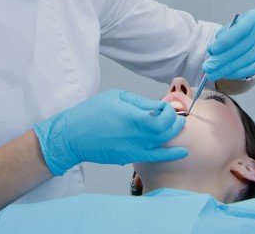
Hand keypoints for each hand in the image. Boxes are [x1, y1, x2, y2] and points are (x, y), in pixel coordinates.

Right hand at [33, 89, 187, 175]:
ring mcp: (133, 149)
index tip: (166, 107)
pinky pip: (154, 157)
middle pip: (166, 131)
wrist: (73, 135)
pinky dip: (170, 154)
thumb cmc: (92, 112)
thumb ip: (141, 103)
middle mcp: (136, 136)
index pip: (164, 117)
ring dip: (173, 135)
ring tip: (179, 127)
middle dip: (175, 122)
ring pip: (163, 144)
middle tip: (177, 116)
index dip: (170, 112)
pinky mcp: (129, 157)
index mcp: (133, 117)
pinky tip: (182, 152)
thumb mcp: (117, 97)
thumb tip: (159, 106)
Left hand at [202, 9, 254, 80]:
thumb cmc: (239, 29)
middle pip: (245, 48)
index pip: (241, 29)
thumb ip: (222, 37)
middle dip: (224, 59)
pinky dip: (238, 73)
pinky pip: (254, 69)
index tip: (211, 50)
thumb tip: (212, 52)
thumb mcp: (230, 27)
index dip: (226, 41)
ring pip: (250, 61)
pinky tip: (226, 74)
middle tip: (208, 67)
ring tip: (214, 73)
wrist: (254, 34)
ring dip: (229, 69)